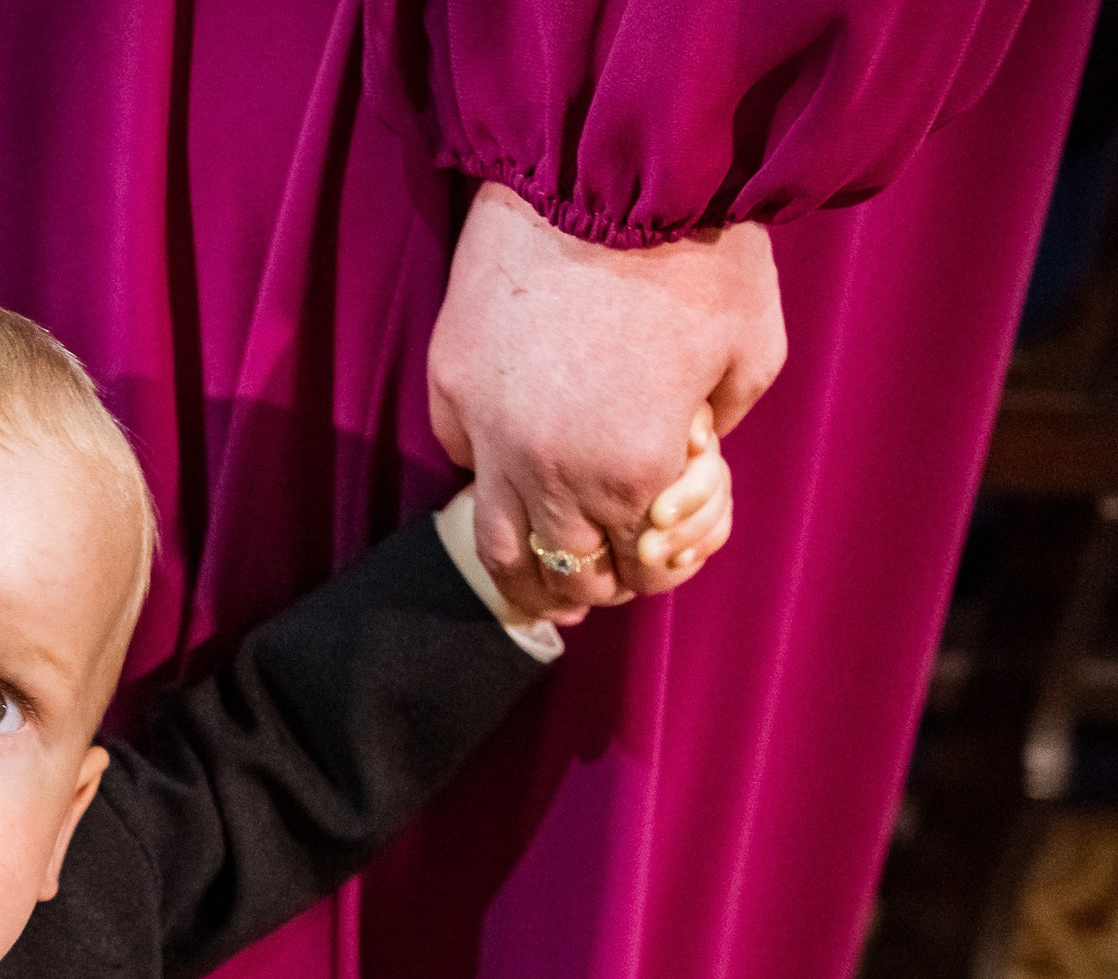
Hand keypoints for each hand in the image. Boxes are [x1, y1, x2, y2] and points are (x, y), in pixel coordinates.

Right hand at [429, 181, 782, 624]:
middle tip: (602, 583)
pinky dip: (486, 473)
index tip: (660, 559)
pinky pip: (462, 455)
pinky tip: (505, 469)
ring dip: (521, 571)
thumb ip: (721, 423)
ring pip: (493, 538)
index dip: (655, 572)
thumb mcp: (754, 350)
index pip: (637, 566)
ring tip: (537, 584)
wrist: (605, 169)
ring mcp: (486, 431)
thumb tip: (695, 448)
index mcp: (632, 474)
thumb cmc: (699, 254)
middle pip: (564, 566)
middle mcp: (549, 472)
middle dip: (592, 581)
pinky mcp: (449, 382)